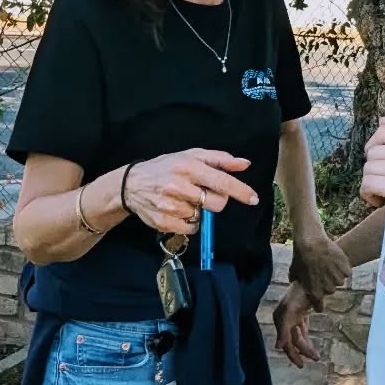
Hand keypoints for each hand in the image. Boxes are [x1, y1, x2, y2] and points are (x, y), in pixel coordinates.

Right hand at [122, 149, 258, 235]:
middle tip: (202, 193)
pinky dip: (189, 222)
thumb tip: (245, 164)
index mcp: (188, 167)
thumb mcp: (191, 155)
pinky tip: (178, 210)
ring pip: (202, 217)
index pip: (220, 181)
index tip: (253, 198)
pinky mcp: (164, 222)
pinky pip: (191, 229)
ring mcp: (170, 206)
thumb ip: (219, 159)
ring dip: (198, 210)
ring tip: (183, 199)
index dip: (239, 191)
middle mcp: (179, 186)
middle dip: (215, 200)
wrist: (132, 184)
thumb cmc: (166, 167)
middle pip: (216, 203)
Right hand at [274, 283, 319, 368]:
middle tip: (315, 359)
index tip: (301, 365)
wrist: (309, 280)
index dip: (293, 354)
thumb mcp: (290, 311)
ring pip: (298, 337)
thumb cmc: (298, 294)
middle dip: (303, 351)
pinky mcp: (300, 315)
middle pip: (293, 341)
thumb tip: (278, 347)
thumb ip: (283, 330)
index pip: (285, 342)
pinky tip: (311, 345)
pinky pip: (302, 331)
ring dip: (306, 346)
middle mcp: (284, 320)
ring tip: (316, 356)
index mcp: (280, 320)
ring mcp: (292, 318)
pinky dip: (306, 338)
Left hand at [290, 232, 349, 304]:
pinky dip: (343, 267)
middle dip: (327, 283)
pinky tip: (336, 259)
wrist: (310, 242)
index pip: (319, 306)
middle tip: (322, 272)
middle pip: (330, 290)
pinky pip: (346, 272)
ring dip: (336, 274)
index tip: (318, 303)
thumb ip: (297, 281)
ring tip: (329, 263)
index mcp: (315, 292)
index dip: (318, 305)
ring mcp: (338, 279)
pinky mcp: (345, 269)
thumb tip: (294, 282)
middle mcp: (328, 289)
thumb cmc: (300, 256)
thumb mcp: (294, 272)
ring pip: (339, 280)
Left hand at [361, 118, 384, 254]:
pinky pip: (369, 184)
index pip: (383, 131)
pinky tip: (380, 202)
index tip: (384, 166)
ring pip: (368, 168)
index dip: (374, 149)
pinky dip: (368, 195)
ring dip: (370, 185)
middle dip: (372, 170)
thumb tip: (382, 120)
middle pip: (373, 151)